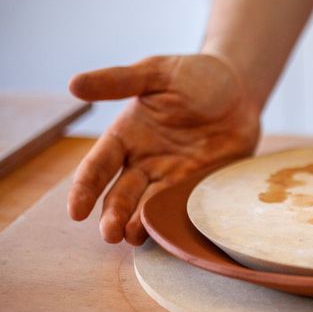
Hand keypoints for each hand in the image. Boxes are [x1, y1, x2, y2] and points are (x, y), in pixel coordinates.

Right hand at [67, 54, 260, 244]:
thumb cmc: (193, 77)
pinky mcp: (200, 186)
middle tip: (109, 234)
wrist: (239, 89)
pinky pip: (185, 207)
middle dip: (113, 215)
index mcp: (126, 136)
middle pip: (122, 194)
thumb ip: (119, 81)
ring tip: (131, 239)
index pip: (98, 166)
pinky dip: (175, 222)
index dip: (85, 189)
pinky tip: (168, 235)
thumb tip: (73, 84)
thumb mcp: (156, 72)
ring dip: (138, 225)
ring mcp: (172, 177)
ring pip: (149, 207)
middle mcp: (144, 162)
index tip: (75, 212)